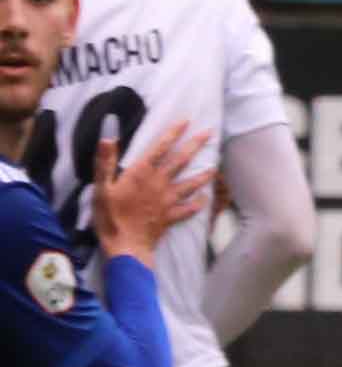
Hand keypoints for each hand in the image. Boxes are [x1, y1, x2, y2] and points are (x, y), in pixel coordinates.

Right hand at [91, 117, 209, 263]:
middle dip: (195, 145)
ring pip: (191, 183)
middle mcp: (159, 183)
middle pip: (180, 161)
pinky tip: (205, 199)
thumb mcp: (101, 187)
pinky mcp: (172, 216)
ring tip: (215, 166)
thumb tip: (108, 138)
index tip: (186, 121)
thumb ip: (105, 162)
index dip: (173, 134)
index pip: (160, 148)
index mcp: (141, 173)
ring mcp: (169, 200)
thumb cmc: (110, 216)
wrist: (126, 245)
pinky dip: (198, 204)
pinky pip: (189, 209)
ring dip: (204, 174)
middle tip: (210, 134)